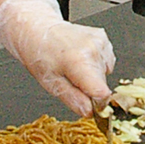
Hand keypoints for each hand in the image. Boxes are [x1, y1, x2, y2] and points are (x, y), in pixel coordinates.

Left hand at [0, 0, 113, 115]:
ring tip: (74, 67)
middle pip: (103, 84)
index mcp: (79, 61)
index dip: (97, 104)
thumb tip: (89, 112)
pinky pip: (106, 61)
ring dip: (93, 76)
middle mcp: (93, 49)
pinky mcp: (103, 38)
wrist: (39, 31)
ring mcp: (99, 41)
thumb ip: (73, 99)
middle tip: (72, 80)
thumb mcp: (51, 84)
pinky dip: (96, 64)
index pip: (102, 93)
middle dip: (90, 89)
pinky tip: (80, 58)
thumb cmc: (41, 56)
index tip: (88, 105)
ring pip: (105, 73)